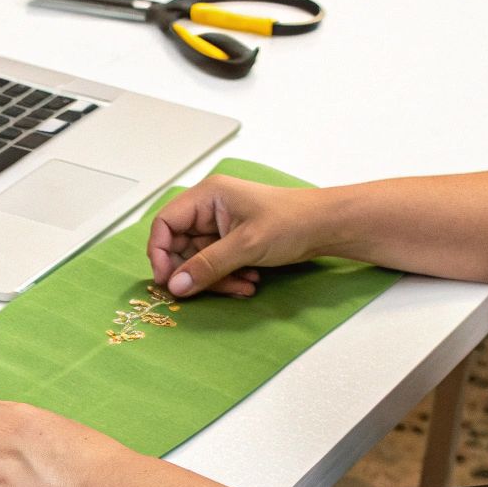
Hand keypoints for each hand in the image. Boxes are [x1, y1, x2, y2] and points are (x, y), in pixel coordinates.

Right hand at [147, 175, 329, 296]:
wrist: (327, 227)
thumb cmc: (293, 221)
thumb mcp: (246, 245)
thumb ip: (207, 266)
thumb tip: (175, 286)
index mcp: (207, 196)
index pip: (165, 223)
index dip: (160, 252)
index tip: (167, 280)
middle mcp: (209, 209)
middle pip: (180, 246)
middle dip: (196, 272)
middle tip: (206, 290)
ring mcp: (221, 226)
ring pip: (199, 260)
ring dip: (216, 279)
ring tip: (241, 286)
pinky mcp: (232, 241)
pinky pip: (217, 264)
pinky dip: (228, 277)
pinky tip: (249, 282)